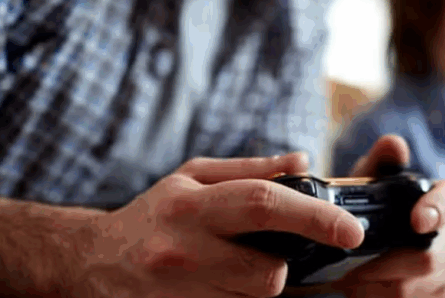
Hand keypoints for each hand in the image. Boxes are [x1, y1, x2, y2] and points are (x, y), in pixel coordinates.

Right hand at [82, 153, 364, 297]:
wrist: (92, 262)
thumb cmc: (155, 214)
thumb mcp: (194, 177)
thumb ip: (252, 170)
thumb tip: (304, 161)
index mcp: (190, 204)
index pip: (265, 204)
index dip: (315, 217)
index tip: (352, 231)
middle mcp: (181, 251)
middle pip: (268, 272)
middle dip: (282, 266)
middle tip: (265, 254)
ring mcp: (177, 293)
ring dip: (257, 287)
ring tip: (230, 268)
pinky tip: (221, 284)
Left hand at [327, 135, 444, 297]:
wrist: (371, 247)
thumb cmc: (374, 207)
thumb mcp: (371, 183)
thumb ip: (380, 162)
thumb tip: (393, 145)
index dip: (438, 209)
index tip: (417, 221)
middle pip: (430, 256)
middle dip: (386, 263)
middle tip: (352, 264)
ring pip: (412, 286)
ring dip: (374, 284)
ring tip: (350, 275)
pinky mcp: (441, 296)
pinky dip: (377, 297)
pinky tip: (363, 288)